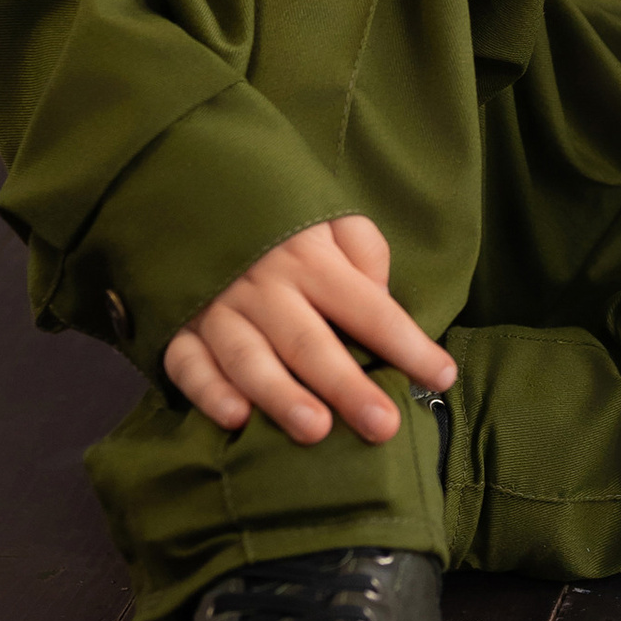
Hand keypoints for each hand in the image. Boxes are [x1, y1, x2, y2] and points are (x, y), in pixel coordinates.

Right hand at [165, 214, 456, 447]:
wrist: (194, 190)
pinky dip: (208, 393)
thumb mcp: (332, 217)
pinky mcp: (179, 328)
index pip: (368, 307)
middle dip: (347, 386)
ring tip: (315, 430)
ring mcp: (218, 309)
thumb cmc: (281, 222)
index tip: (441, 376)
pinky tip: (236, 419)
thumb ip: (364, 252)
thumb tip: (381, 297)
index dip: (407, 343)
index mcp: (311, 258)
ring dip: (281, 395)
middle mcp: (266, 287)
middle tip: (382, 426)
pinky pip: (189, 365)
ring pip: (249, 358)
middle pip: (311, 341)